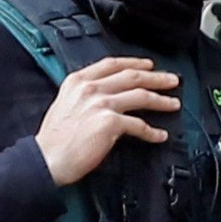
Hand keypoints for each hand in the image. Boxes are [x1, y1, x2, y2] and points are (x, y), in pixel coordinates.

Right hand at [38, 55, 183, 184]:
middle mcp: (90, 88)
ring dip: (161, 100)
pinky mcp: (110, 123)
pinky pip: (139, 125)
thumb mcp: (64, 104)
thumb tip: (106, 95)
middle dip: (156, 77)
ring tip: (173, 104)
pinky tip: (159, 135)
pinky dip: (152, 132)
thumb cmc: (54, 139)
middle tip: (172, 80)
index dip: (134, 63)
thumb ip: (84, 94)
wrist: (47, 158)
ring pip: (140, 96)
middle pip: (132, 76)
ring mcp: (101, 104)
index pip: (112, 64)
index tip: (148, 66)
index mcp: (78, 81)